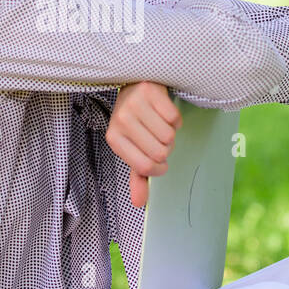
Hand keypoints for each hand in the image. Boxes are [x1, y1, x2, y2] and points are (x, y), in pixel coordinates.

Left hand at [104, 81, 182, 207]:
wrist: (134, 85)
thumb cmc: (135, 120)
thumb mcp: (132, 147)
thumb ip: (137, 175)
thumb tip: (139, 203)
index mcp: (114, 139)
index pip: (145, 167)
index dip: (159, 168)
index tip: (159, 161)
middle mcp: (121, 121)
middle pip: (160, 152)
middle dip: (165, 148)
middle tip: (156, 136)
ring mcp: (135, 104)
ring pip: (169, 136)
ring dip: (170, 132)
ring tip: (159, 123)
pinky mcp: (151, 91)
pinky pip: (175, 118)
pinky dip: (175, 119)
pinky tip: (163, 111)